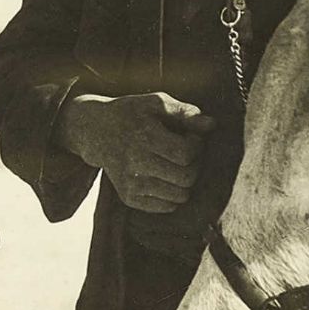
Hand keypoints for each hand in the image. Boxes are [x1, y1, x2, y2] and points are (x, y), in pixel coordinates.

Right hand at [55, 91, 214, 212]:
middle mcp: (135, 163)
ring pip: (180, 196)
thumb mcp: (156, 103)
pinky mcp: (129, 198)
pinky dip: (173, 194)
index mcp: (144, 137)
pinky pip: (167, 207)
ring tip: (177, 165)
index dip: (197, 146)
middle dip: (195, 165)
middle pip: (186, 177)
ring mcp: (131, 183)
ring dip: (186, 181)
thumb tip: (213, 124)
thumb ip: (185, 112)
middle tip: (186, 153)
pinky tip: (166, 177)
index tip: (191, 138)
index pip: (186, 154)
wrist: (95, 131)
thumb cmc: (132, 114)